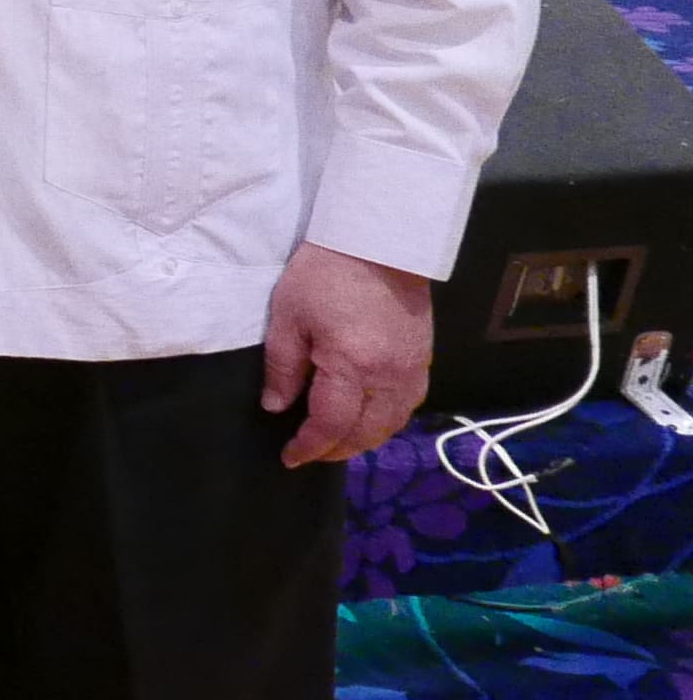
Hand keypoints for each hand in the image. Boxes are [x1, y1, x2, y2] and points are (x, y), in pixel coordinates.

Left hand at [262, 243, 433, 467]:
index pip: (332, 425)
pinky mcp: (424, 360)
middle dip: (336, 450)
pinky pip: (408, 405)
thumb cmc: (324, 275)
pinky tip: (367, 417)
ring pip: (392, 424)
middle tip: (309, 453)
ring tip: (335, 441)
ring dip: (364, 439)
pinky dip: (386, 420)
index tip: (289, 457)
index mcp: (353, 367)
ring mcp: (413, 370)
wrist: (378, 242)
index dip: (310, 447)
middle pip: (367, 433)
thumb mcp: (288, 318)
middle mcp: (390, 377)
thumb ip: (283, 368)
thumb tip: (276, 408)